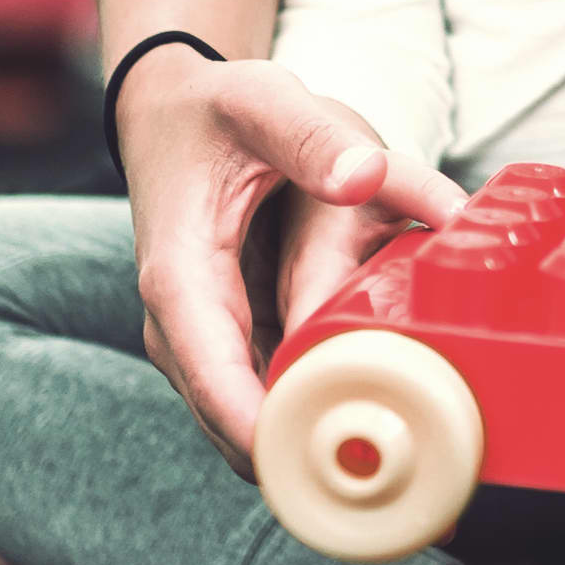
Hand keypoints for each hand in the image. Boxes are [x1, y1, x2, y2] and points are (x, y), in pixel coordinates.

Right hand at [116, 48, 465, 473]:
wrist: (170, 113)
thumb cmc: (215, 109)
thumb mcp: (263, 99)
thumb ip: (314, 136)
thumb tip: (363, 175)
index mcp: (181, 278)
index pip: (214, 379)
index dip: (264, 432)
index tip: (324, 461)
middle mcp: (183, 327)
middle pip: (236, 423)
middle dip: (302, 451)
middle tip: (389, 465)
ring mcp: (204, 343)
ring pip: (253, 422)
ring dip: (309, 440)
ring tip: (394, 450)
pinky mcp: (229, 343)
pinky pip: (267, 397)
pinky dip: (311, 409)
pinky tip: (374, 415)